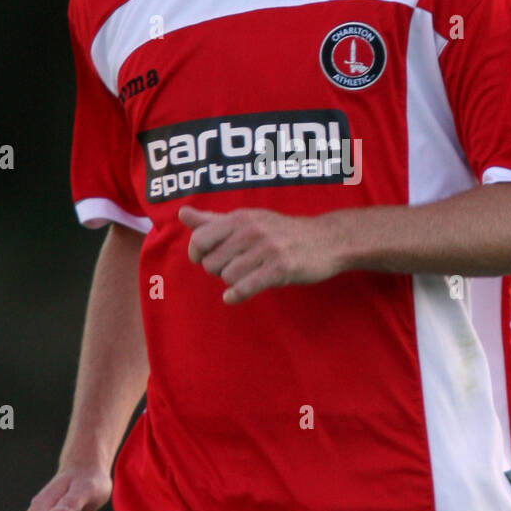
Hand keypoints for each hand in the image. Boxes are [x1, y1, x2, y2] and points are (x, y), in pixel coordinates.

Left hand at [178, 204, 344, 303]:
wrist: (327, 240)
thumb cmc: (283, 231)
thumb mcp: (249, 219)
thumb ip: (213, 219)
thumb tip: (182, 213)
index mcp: (240, 218)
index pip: (199, 238)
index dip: (198, 253)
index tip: (207, 258)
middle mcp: (251, 230)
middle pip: (211, 262)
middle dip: (219, 270)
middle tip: (236, 267)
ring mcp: (266, 249)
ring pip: (227, 276)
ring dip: (233, 282)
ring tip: (248, 275)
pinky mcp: (280, 268)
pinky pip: (246, 286)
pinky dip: (236, 295)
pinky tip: (233, 297)